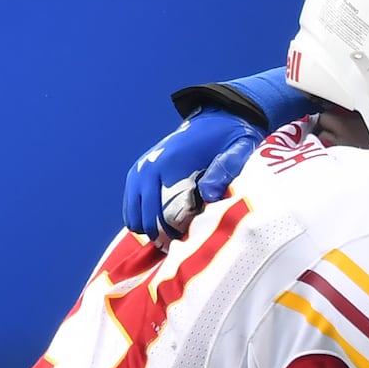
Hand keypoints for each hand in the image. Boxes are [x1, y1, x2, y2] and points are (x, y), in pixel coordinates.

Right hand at [123, 107, 263, 246]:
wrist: (217, 118)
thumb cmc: (229, 138)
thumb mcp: (237, 149)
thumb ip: (226, 169)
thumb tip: (209, 195)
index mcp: (171, 163)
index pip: (164, 212)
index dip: (176, 233)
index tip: (191, 243)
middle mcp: (149, 167)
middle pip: (147, 218)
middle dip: (163, 237)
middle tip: (182, 249)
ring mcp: (140, 170)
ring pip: (135, 216)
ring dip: (152, 231)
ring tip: (173, 242)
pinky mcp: (138, 173)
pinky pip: (131, 208)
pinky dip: (142, 221)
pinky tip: (160, 229)